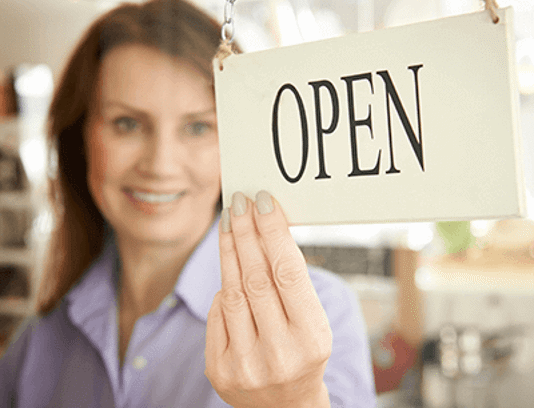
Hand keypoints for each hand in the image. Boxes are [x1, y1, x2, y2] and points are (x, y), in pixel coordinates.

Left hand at [205, 191, 331, 407]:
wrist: (285, 406)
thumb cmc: (304, 354)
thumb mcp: (313, 322)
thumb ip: (291, 284)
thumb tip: (266, 230)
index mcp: (312, 338)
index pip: (288, 272)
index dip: (273, 232)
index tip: (264, 202)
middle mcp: (278, 353)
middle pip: (255, 277)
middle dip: (245, 232)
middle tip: (240, 202)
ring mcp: (245, 364)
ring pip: (232, 291)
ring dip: (229, 249)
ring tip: (229, 222)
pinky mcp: (219, 370)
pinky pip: (218, 313)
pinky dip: (224, 288)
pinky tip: (230, 267)